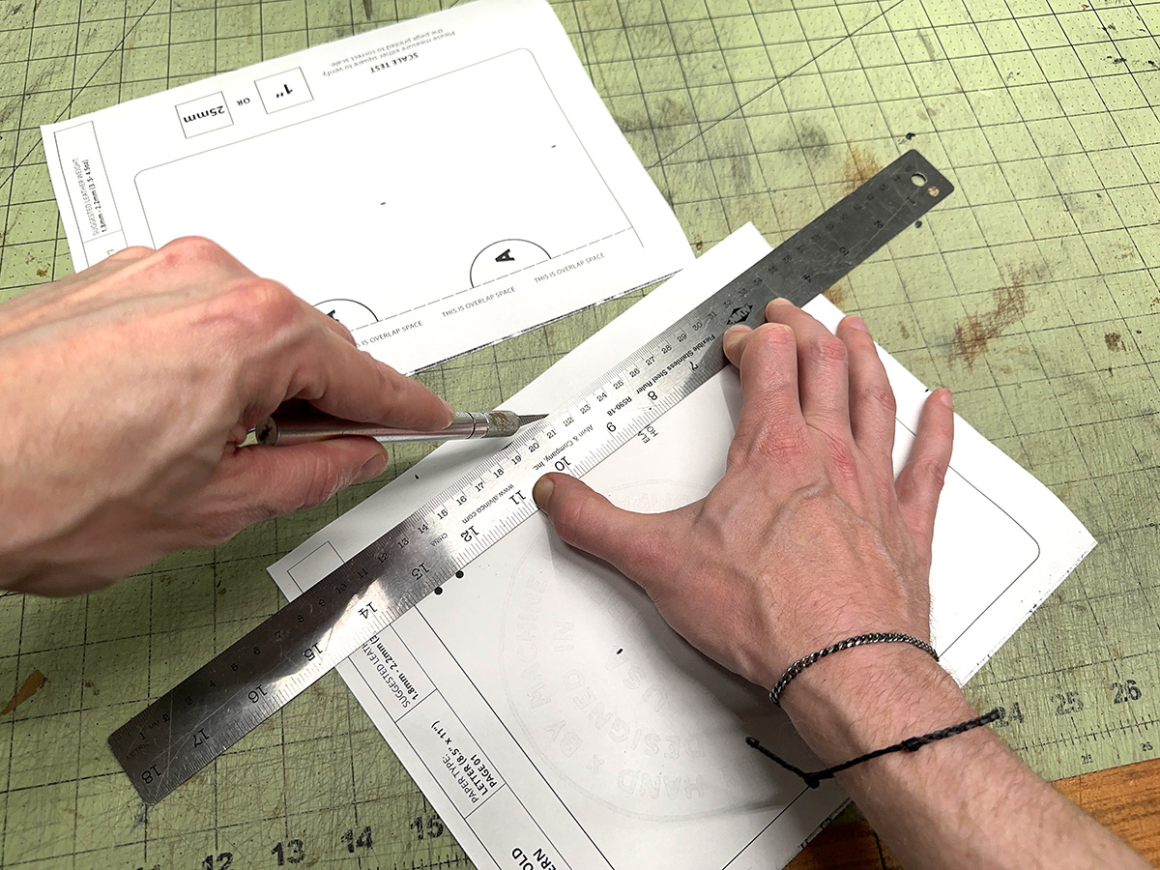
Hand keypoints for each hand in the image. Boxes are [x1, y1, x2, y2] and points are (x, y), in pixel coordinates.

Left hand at [0, 237, 451, 594]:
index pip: (361, 374)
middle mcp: (204, 278)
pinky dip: (213, 358)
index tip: (429, 418)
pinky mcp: (108, 280)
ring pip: (253, 324)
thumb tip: (347, 457)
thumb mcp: (209, 509)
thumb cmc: (32, 488)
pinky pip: (198, 311)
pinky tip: (182, 416)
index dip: (403, 407)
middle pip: (309, 340)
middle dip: (325, 399)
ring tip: (226, 452)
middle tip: (326, 457)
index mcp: (248, 331)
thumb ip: (305, 475)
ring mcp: (150, 272)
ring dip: (263, 380)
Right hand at [536, 299, 1151, 869]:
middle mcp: (830, 456)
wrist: (843, 669)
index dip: (753, 339)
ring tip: (857, 332)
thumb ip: (598, 525)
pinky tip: (942, 408)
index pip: (769, 363)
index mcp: (774, 452)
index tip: (740, 339)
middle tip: (794, 313)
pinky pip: (929, 464)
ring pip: (875, 399)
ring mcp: (875, 487)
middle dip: (805, 329)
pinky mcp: (909, 526)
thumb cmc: (769, 614)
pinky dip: (937, 430)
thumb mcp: (660, 564)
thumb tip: (559, 497)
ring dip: (864, 358)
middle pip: (824, 366)